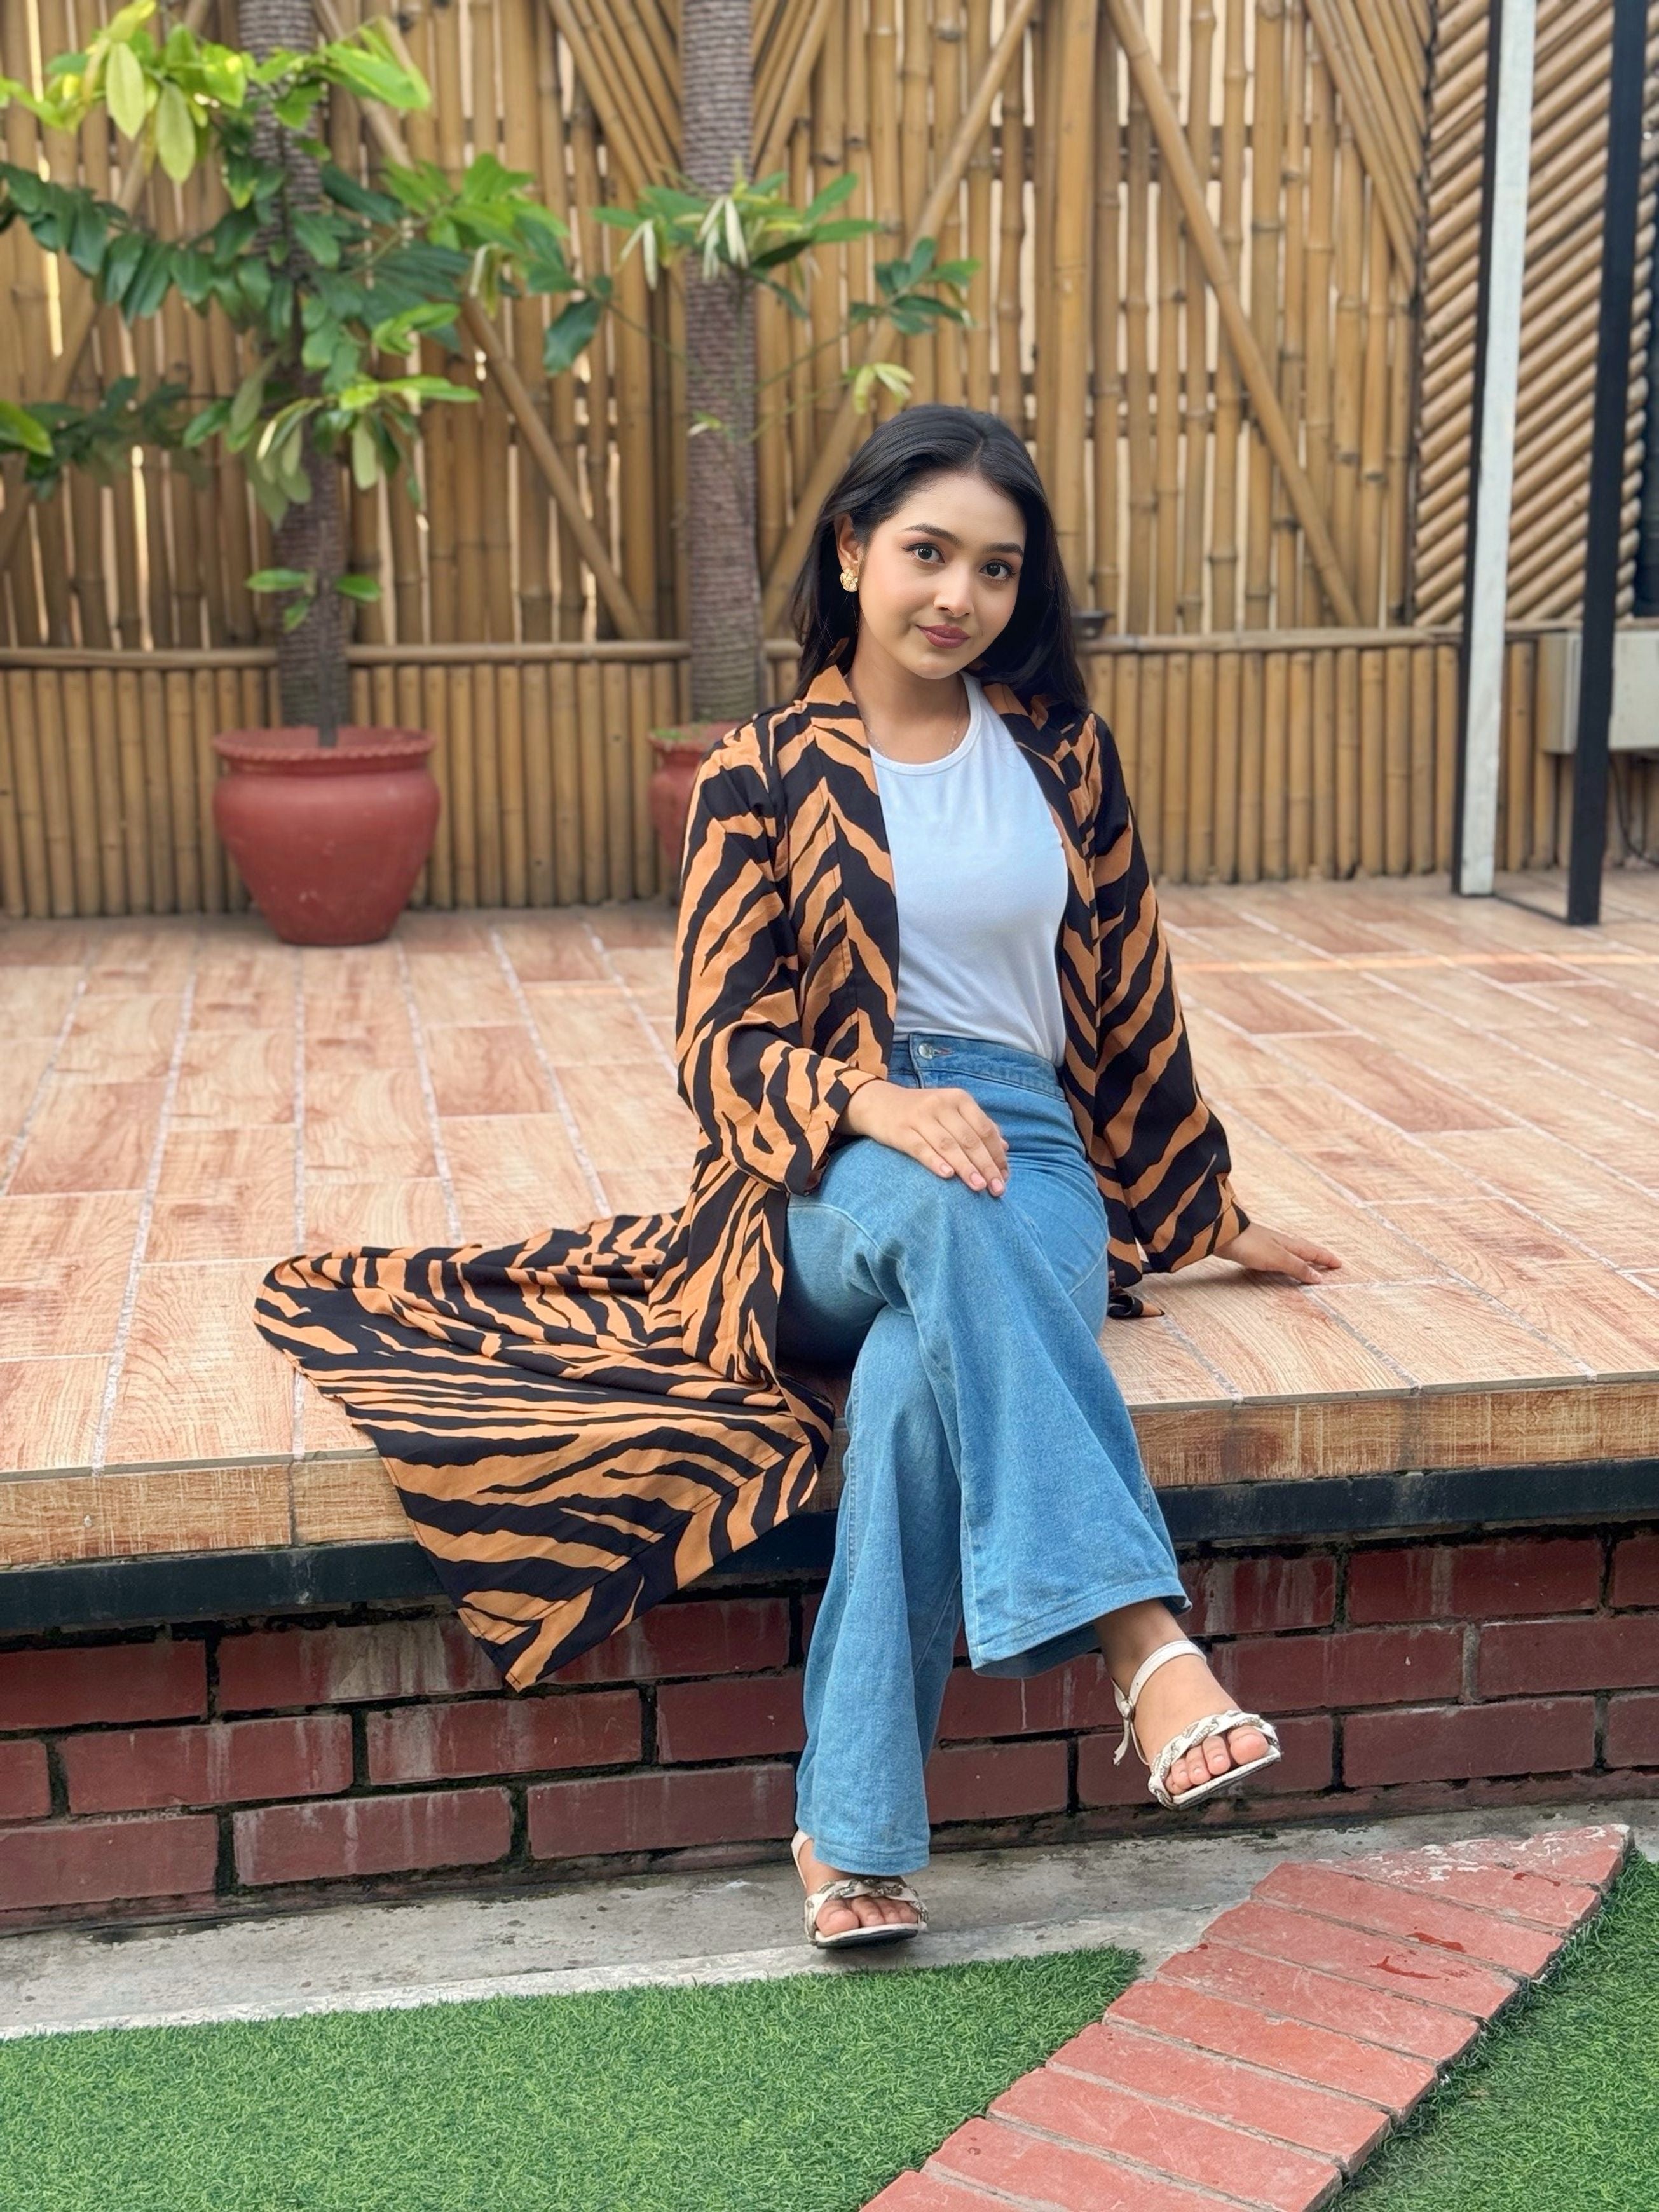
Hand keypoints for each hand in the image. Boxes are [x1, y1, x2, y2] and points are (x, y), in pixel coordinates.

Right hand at [840, 1080, 1009, 1195]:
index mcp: (959, 1099)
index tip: (1005, 1177)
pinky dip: (935, 1162)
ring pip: (949, 1145)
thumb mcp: (951, 1111)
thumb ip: (977, 1126)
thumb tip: (1005, 1148)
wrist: (878, 1102)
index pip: (985, 1129)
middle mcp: (942, 1105)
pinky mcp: (901, 1131)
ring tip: (979, 1187)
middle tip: (997, 1189)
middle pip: (970, 1139)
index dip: (997, 1154)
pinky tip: (948, 1175)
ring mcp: (920, 1117)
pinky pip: (921, 1148)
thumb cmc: (922, 1111)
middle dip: (986, 1166)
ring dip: (966, 1167)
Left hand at [1214, 1220, 1341, 1284]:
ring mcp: (1268, 1244)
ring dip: (1303, 1258)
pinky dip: (1287, 1261)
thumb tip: (1318, 1277)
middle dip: (1318, 1257)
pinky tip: (1280, 1263)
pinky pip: (1279, 1256)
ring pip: (1292, 1252)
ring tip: (1310, 1264)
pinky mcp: (1255, 1249)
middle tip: (1329, 1263)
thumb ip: (1297, 1268)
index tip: (1339, 1264)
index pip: (1313, 1251)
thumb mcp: (1278, 1259)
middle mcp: (1281, 1242)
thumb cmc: (1250, 1244)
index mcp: (1289, 1244)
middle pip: (1304, 1250)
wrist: (1223, 1235)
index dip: (1326, 1259)